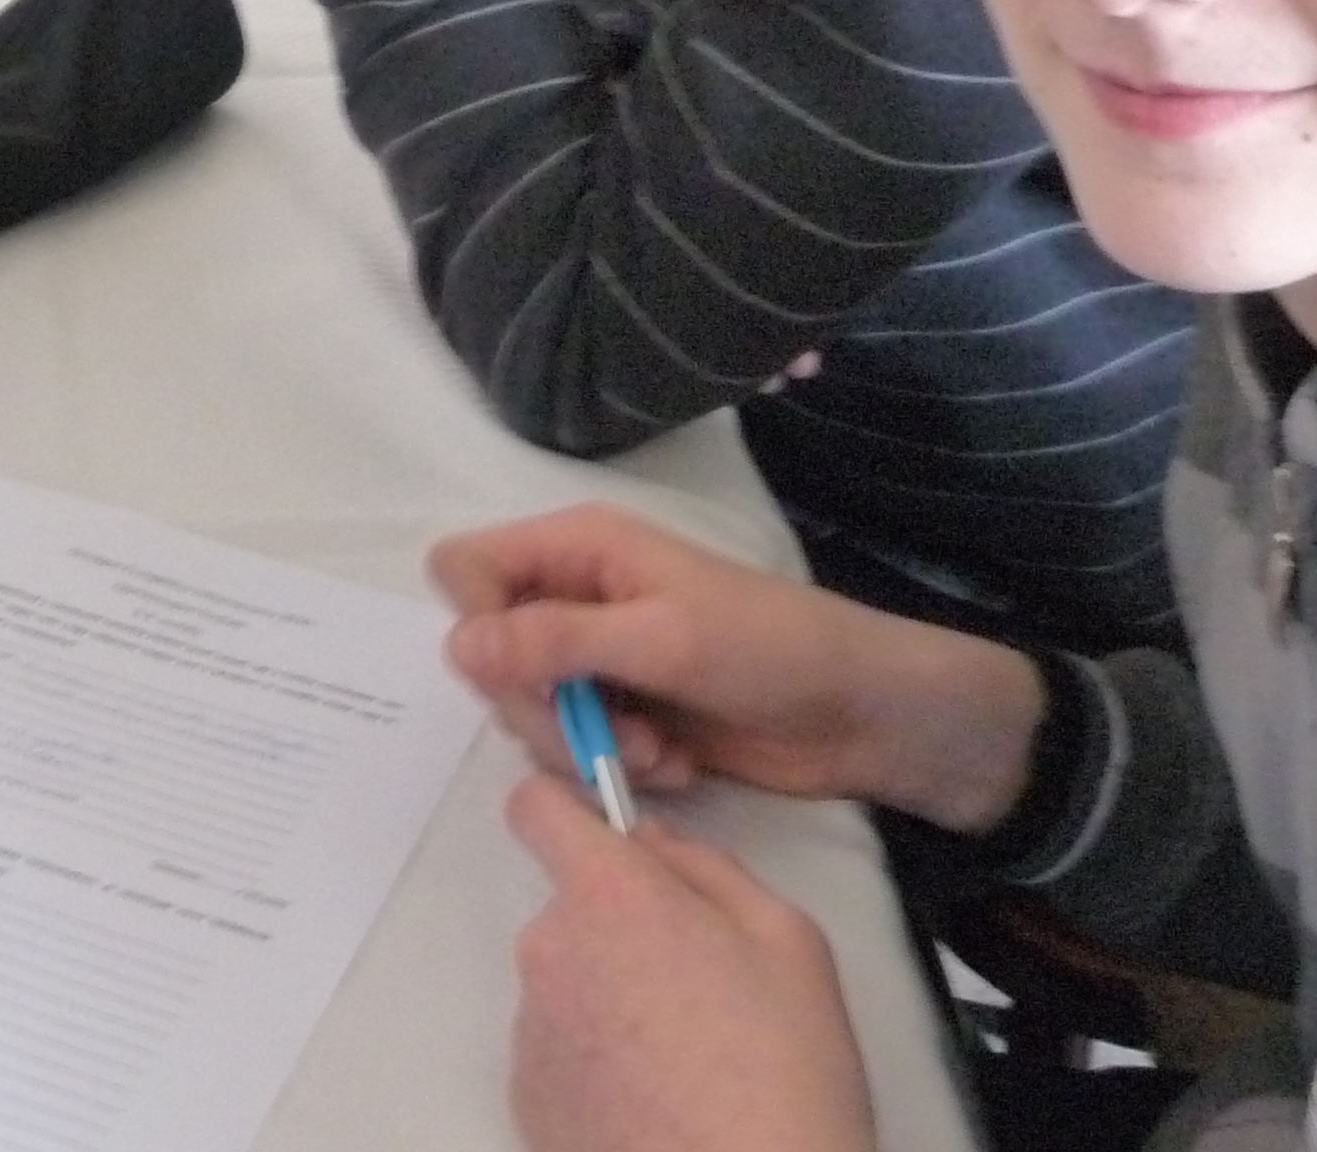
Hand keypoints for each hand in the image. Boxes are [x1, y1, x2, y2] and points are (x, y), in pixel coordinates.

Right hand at [430, 506, 1040, 834]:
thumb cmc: (771, 649)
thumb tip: (454, 647)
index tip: (527, 672)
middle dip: (542, 709)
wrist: (862, 715)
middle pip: (489, 655)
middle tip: (608, 734)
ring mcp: (597, 660)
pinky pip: (574, 748)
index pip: (464, 570)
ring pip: (527, 712)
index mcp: (578, 548)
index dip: (478, 625)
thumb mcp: (662, 639)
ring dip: (587, 746)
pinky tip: (677, 766)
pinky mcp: (623, 716)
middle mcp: (574, 597)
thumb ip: (555, 641)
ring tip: (661, 754)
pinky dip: (617, 767)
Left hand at [504, 775, 875, 1151]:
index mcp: (608, 897)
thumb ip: (709, 870)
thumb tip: (651, 845)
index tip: (609, 844)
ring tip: (687, 1062)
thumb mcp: (789, 941)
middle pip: (571, 910)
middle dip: (622, 931)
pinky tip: (657, 1103)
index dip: (569, 814)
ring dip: (611, 1001)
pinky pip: (559, 1052)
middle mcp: (548, 951)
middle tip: (699, 989)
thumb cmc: (785, 1071)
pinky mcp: (526, 1101)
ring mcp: (529, 1032)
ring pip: (567, 984)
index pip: (537, 808)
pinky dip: (597, 1066)